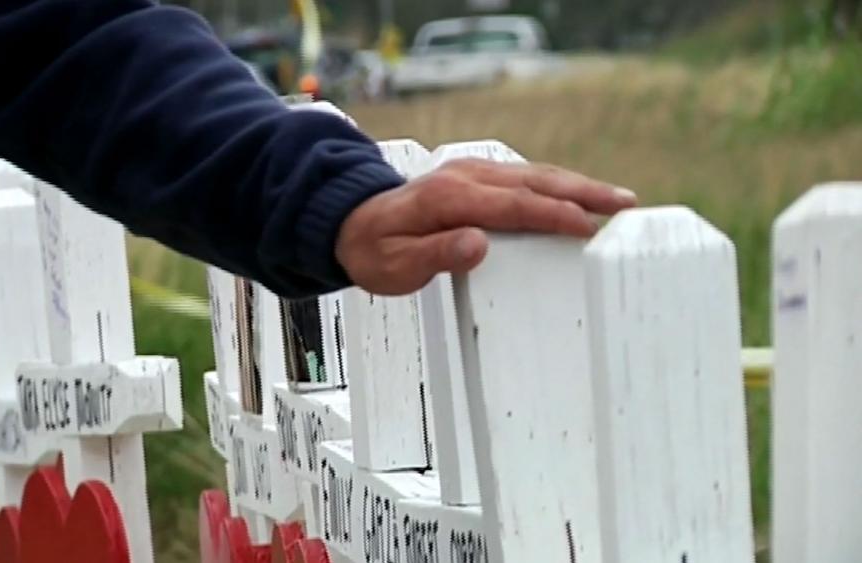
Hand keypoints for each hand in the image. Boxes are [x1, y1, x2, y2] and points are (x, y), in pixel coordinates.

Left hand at [335, 158, 636, 294]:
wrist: (350, 224)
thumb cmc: (374, 250)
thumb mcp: (395, 265)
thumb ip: (436, 254)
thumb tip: (479, 244)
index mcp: (447, 197)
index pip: (512, 204)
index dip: (553, 214)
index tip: (588, 226)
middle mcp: (463, 176)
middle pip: (533, 181)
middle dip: (582, 191)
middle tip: (625, 203)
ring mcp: (470, 173)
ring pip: (533, 174)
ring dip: (576, 185)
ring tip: (617, 199)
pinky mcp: (474, 177)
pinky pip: (523, 178)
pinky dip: (556, 184)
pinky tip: (579, 196)